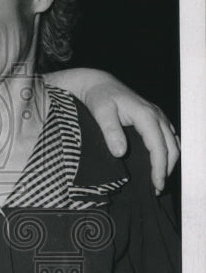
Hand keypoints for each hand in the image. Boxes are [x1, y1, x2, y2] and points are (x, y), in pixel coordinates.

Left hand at [45, 68, 179, 192]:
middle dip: (167, 169)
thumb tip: (120, 152)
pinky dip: (168, 152)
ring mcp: (158, 116)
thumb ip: (111, 132)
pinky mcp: (155, 118)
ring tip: (159, 181)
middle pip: (171, 147)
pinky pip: (168, 137)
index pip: (159, 146)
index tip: (156, 184)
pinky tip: (160, 164)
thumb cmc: (99, 98)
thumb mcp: (101, 112)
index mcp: (146, 115)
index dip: (160, 167)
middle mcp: (156, 115)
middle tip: (157, 189)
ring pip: (173, 142)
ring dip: (169, 162)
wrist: (99, 83)